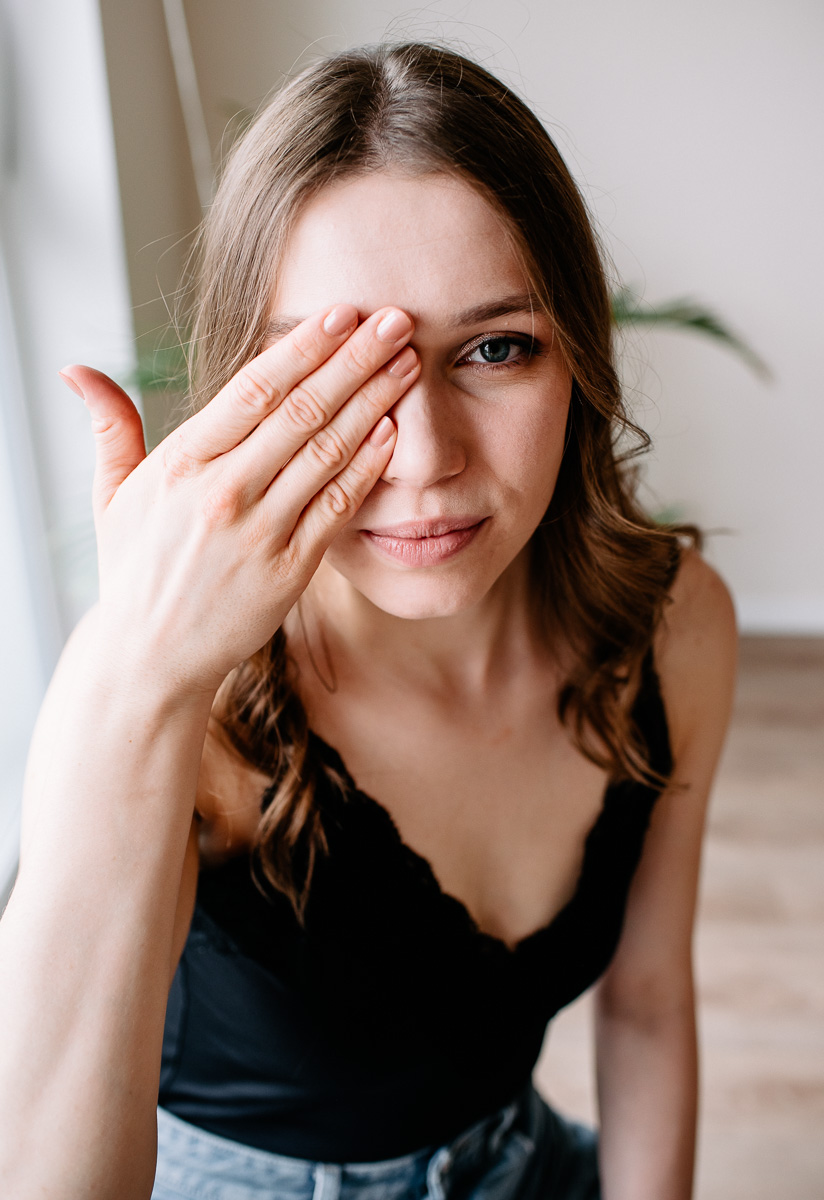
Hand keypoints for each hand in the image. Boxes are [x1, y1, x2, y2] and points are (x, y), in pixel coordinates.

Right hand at [60, 304, 418, 696]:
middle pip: (302, 410)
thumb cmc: (135, 570)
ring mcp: (259, 532)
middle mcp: (223, 492)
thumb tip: (79, 369)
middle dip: (355, 360)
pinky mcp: (288, 571)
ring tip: (407, 365)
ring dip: (374, 402)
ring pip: (327, 453)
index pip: (254, 389)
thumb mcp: (111, 497)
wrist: (150, 656)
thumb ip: (111, 428)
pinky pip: (336, 508)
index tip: (341, 313)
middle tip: (397, 321)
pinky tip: (392, 432)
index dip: (303, 346)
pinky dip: (367, 468)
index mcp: (182, 463)